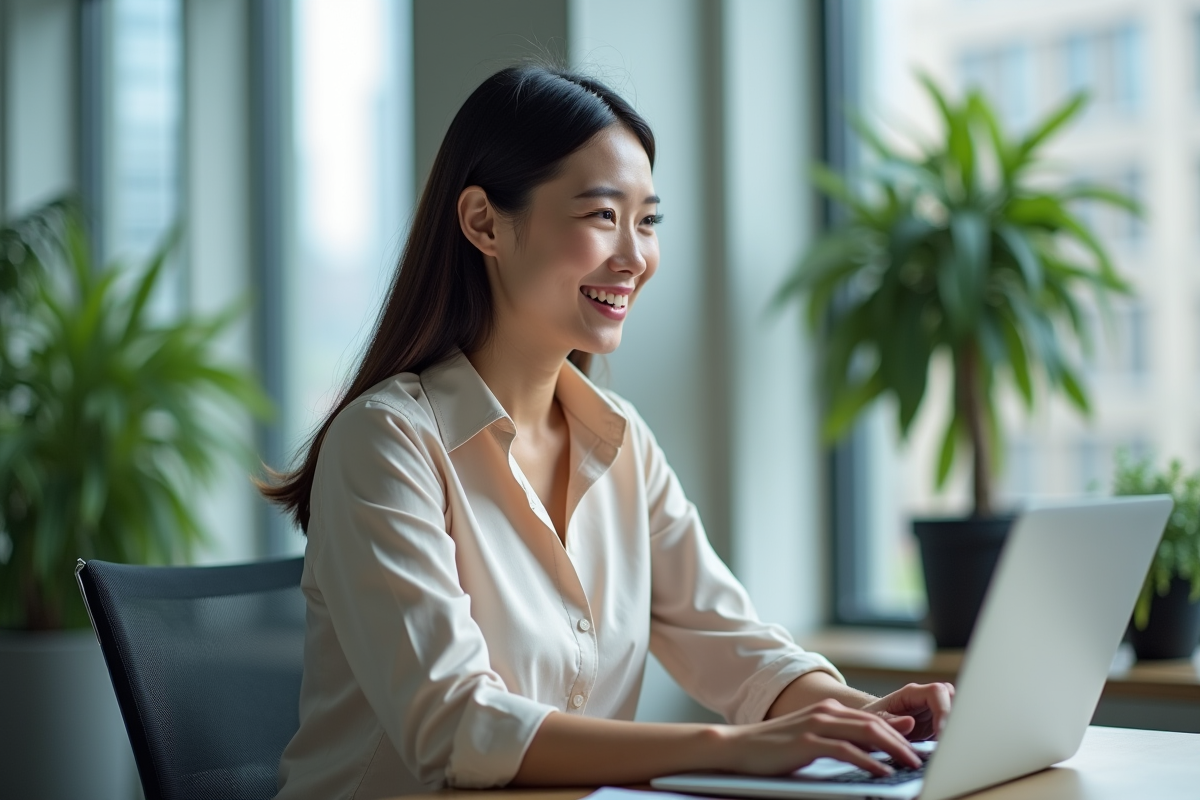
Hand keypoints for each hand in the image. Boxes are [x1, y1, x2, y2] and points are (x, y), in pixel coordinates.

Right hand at [721, 698, 921, 777]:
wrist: (738, 746)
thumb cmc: (775, 747)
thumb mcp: (812, 737)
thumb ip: (842, 737)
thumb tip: (876, 742)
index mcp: (829, 709)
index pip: (874, 719)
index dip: (899, 733)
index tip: (918, 749)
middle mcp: (826, 712)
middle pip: (876, 724)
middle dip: (903, 742)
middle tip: (923, 760)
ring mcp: (817, 725)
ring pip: (867, 733)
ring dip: (894, 750)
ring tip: (912, 765)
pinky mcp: (808, 742)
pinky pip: (846, 751)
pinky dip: (869, 762)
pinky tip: (882, 772)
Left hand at [861, 682, 954, 741]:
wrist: (872, 724)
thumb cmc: (872, 719)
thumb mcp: (876, 721)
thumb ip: (892, 722)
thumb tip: (910, 722)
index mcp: (912, 693)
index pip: (937, 691)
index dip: (944, 710)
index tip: (942, 732)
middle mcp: (926, 699)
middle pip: (952, 699)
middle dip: (954, 720)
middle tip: (948, 742)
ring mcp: (934, 710)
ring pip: (956, 712)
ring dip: (955, 729)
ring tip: (945, 748)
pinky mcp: (937, 724)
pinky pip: (952, 727)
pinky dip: (951, 738)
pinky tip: (943, 751)